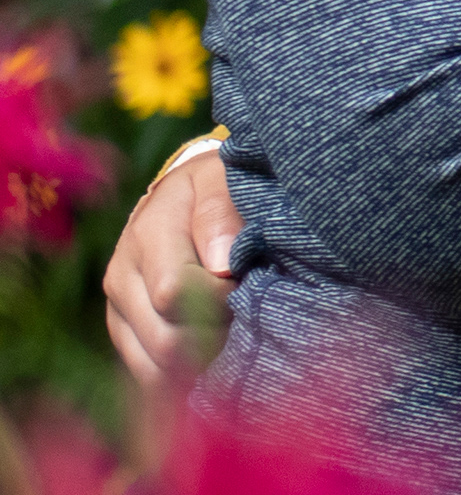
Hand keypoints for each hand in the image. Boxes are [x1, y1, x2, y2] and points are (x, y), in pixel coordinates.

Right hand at [104, 144, 239, 386]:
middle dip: (216, 336)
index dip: (221, 297)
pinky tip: (213, 359)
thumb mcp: (221, 178)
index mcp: (147, 235)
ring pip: (157, 368)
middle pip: (166, 340)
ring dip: (202, 362)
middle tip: (245, 315)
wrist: (184, 198)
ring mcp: (118, 311)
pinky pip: (150, 375)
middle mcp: (121, 277)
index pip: (175, 292)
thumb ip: (221, 212)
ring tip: (232, 332)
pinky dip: (185, 376)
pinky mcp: (124, 334)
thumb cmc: (215, 186)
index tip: (248, 283)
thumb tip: (222, 264)